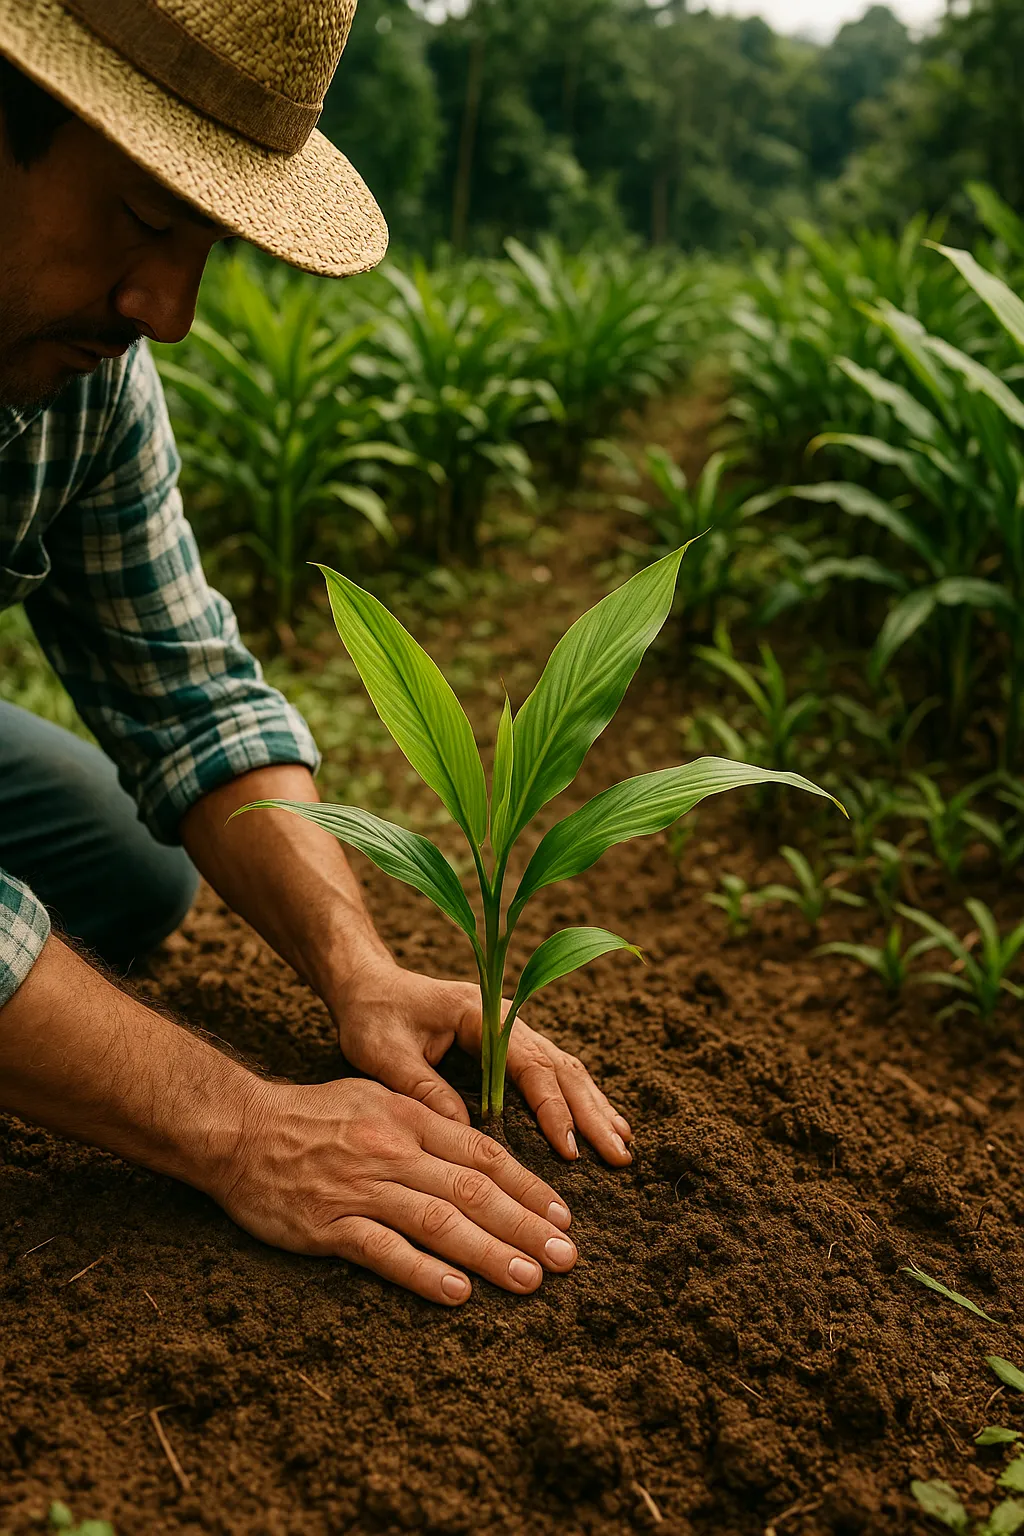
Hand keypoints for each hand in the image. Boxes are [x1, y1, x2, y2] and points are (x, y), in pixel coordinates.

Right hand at [216, 1077, 577, 1303]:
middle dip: (525, 1226)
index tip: (562, 1215)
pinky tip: (458, 1294)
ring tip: (530, 1279)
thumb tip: (481, 1155)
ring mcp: (361, 1189)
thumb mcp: (377, 1099)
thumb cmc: (313, 1116)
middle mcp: (393, 1150)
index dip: (527, 1186)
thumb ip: (427, 1123)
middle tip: (568, 1257)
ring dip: (489, 1253)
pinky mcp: (328, 1225)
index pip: (483, 1154)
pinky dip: (423, 1273)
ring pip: (438, 1222)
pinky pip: (383, 1251)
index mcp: (409, 1118)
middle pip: (472, 1190)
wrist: (239, 1129)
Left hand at [328, 960, 633, 1165]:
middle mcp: (506, 1019)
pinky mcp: (507, 1047)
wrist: (367, 986)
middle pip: (560, 1066)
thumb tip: (466, 1132)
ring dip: (594, 1107)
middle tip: (620, 1156)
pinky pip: (551, 1074)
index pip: (529, 1064)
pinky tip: (599, 1125)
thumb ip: (423, 1088)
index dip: (552, 1108)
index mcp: (481, 1014)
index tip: (570, 1150)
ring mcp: (511, 1031)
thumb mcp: (384, 1052)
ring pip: (564, 1069)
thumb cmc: (373, 1016)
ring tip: (622, 1145)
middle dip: (592, 1112)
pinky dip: (578, 1100)